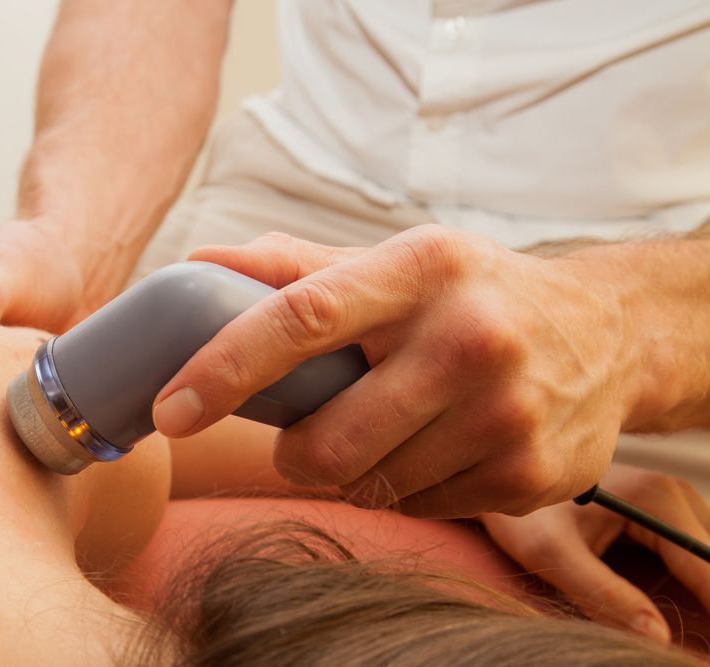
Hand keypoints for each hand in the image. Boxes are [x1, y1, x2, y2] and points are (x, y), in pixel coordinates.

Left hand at [152, 227, 641, 516]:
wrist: (609, 334)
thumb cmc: (474, 291)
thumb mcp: (397, 260)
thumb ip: (294, 268)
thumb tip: (196, 267)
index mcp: (421, 269)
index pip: (302, 319)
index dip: (224, 368)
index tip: (170, 409)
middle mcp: (469, 338)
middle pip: (326, 439)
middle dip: (292, 452)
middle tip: (303, 433)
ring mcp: (505, 414)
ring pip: (369, 484)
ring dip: (352, 469)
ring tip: (387, 427)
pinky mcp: (528, 476)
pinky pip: (419, 507)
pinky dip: (406, 486)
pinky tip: (437, 446)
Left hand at [481, 464, 709, 641]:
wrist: (507, 482)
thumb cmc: (524, 515)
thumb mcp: (551, 554)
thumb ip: (602, 593)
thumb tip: (658, 637)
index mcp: (656, 498)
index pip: (709, 568)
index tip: (707, 656)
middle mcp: (675, 493)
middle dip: (709, 607)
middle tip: (698, 652)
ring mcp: (674, 502)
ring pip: (707, 560)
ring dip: (702, 597)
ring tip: (692, 636)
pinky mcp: (665, 515)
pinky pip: (693, 556)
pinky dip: (692, 587)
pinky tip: (677, 615)